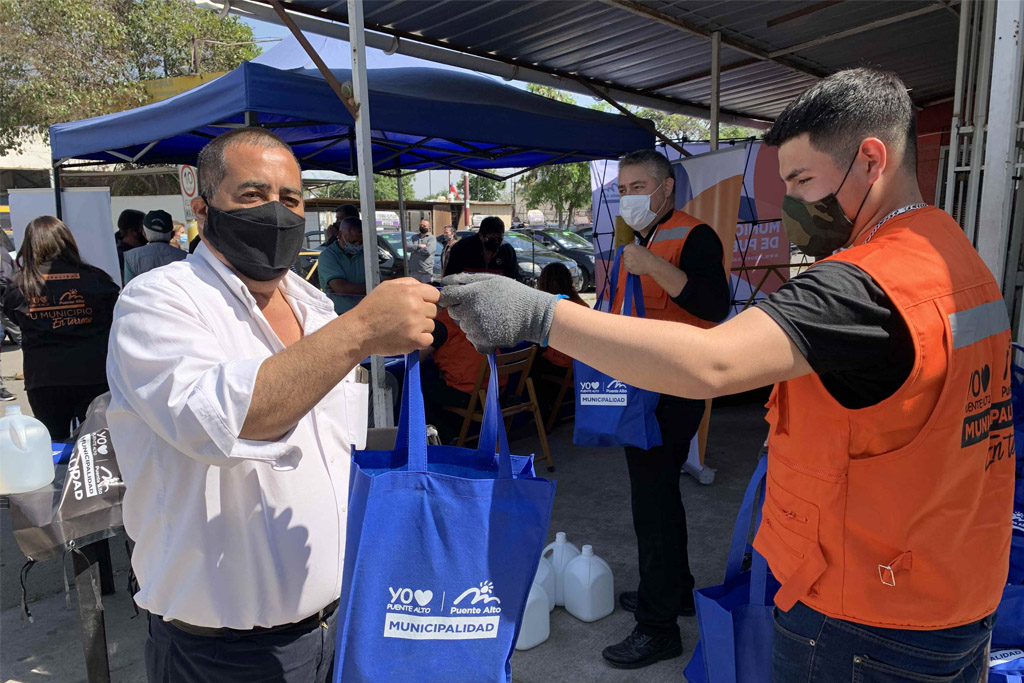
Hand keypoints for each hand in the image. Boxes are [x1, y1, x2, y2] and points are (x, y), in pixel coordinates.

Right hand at [349, 278, 438, 355]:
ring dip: (421, 328)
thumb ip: (408, 283)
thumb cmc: (371, 309)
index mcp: (410, 292)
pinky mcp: (415, 340)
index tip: (421, 305)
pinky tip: (408, 337)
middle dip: (423, 314)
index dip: (428, 300)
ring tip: (404, 328)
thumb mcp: (387, 286)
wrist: (360, 331)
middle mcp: (416, 307)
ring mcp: (416, 324)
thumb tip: (423, 287)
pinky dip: (420, 340)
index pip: (435, 294)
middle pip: (434, 311)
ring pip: (431, 326)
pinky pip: (429, 340)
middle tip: (407, 317)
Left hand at [439, 273, 557, 353]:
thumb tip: (445, 281)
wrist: (532, 314)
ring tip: (490, 316)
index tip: (459, 297)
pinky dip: (479, 334)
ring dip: (471, 322)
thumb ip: (465, 279)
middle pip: (453, 312)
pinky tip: (492, 327)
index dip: (451, 296)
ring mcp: (476, 328)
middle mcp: (471, 311)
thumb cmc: (512, 293)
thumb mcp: (490, 280)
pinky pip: (472, 338)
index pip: (446, 296)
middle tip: (481, 306)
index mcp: (471, 294)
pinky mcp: (482, 341)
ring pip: (463, 326)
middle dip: (462, 309)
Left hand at [621, 244, 661, 275]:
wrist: (651, 264)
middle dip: (628, 258)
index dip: (626, 253)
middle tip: (635, 260)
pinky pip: (626, 268)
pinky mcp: (627, 267)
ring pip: (625, 262)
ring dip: (629, 263)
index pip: (623, 250)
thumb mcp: (639, 248)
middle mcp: (627, 253)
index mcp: (630, 247)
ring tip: (637, 263)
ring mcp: (627, 261)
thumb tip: (627, 251)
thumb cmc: (647, 256)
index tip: (628, 255)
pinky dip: (630, 268)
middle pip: (624, 256)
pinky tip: (636, 266)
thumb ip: (632, 249)